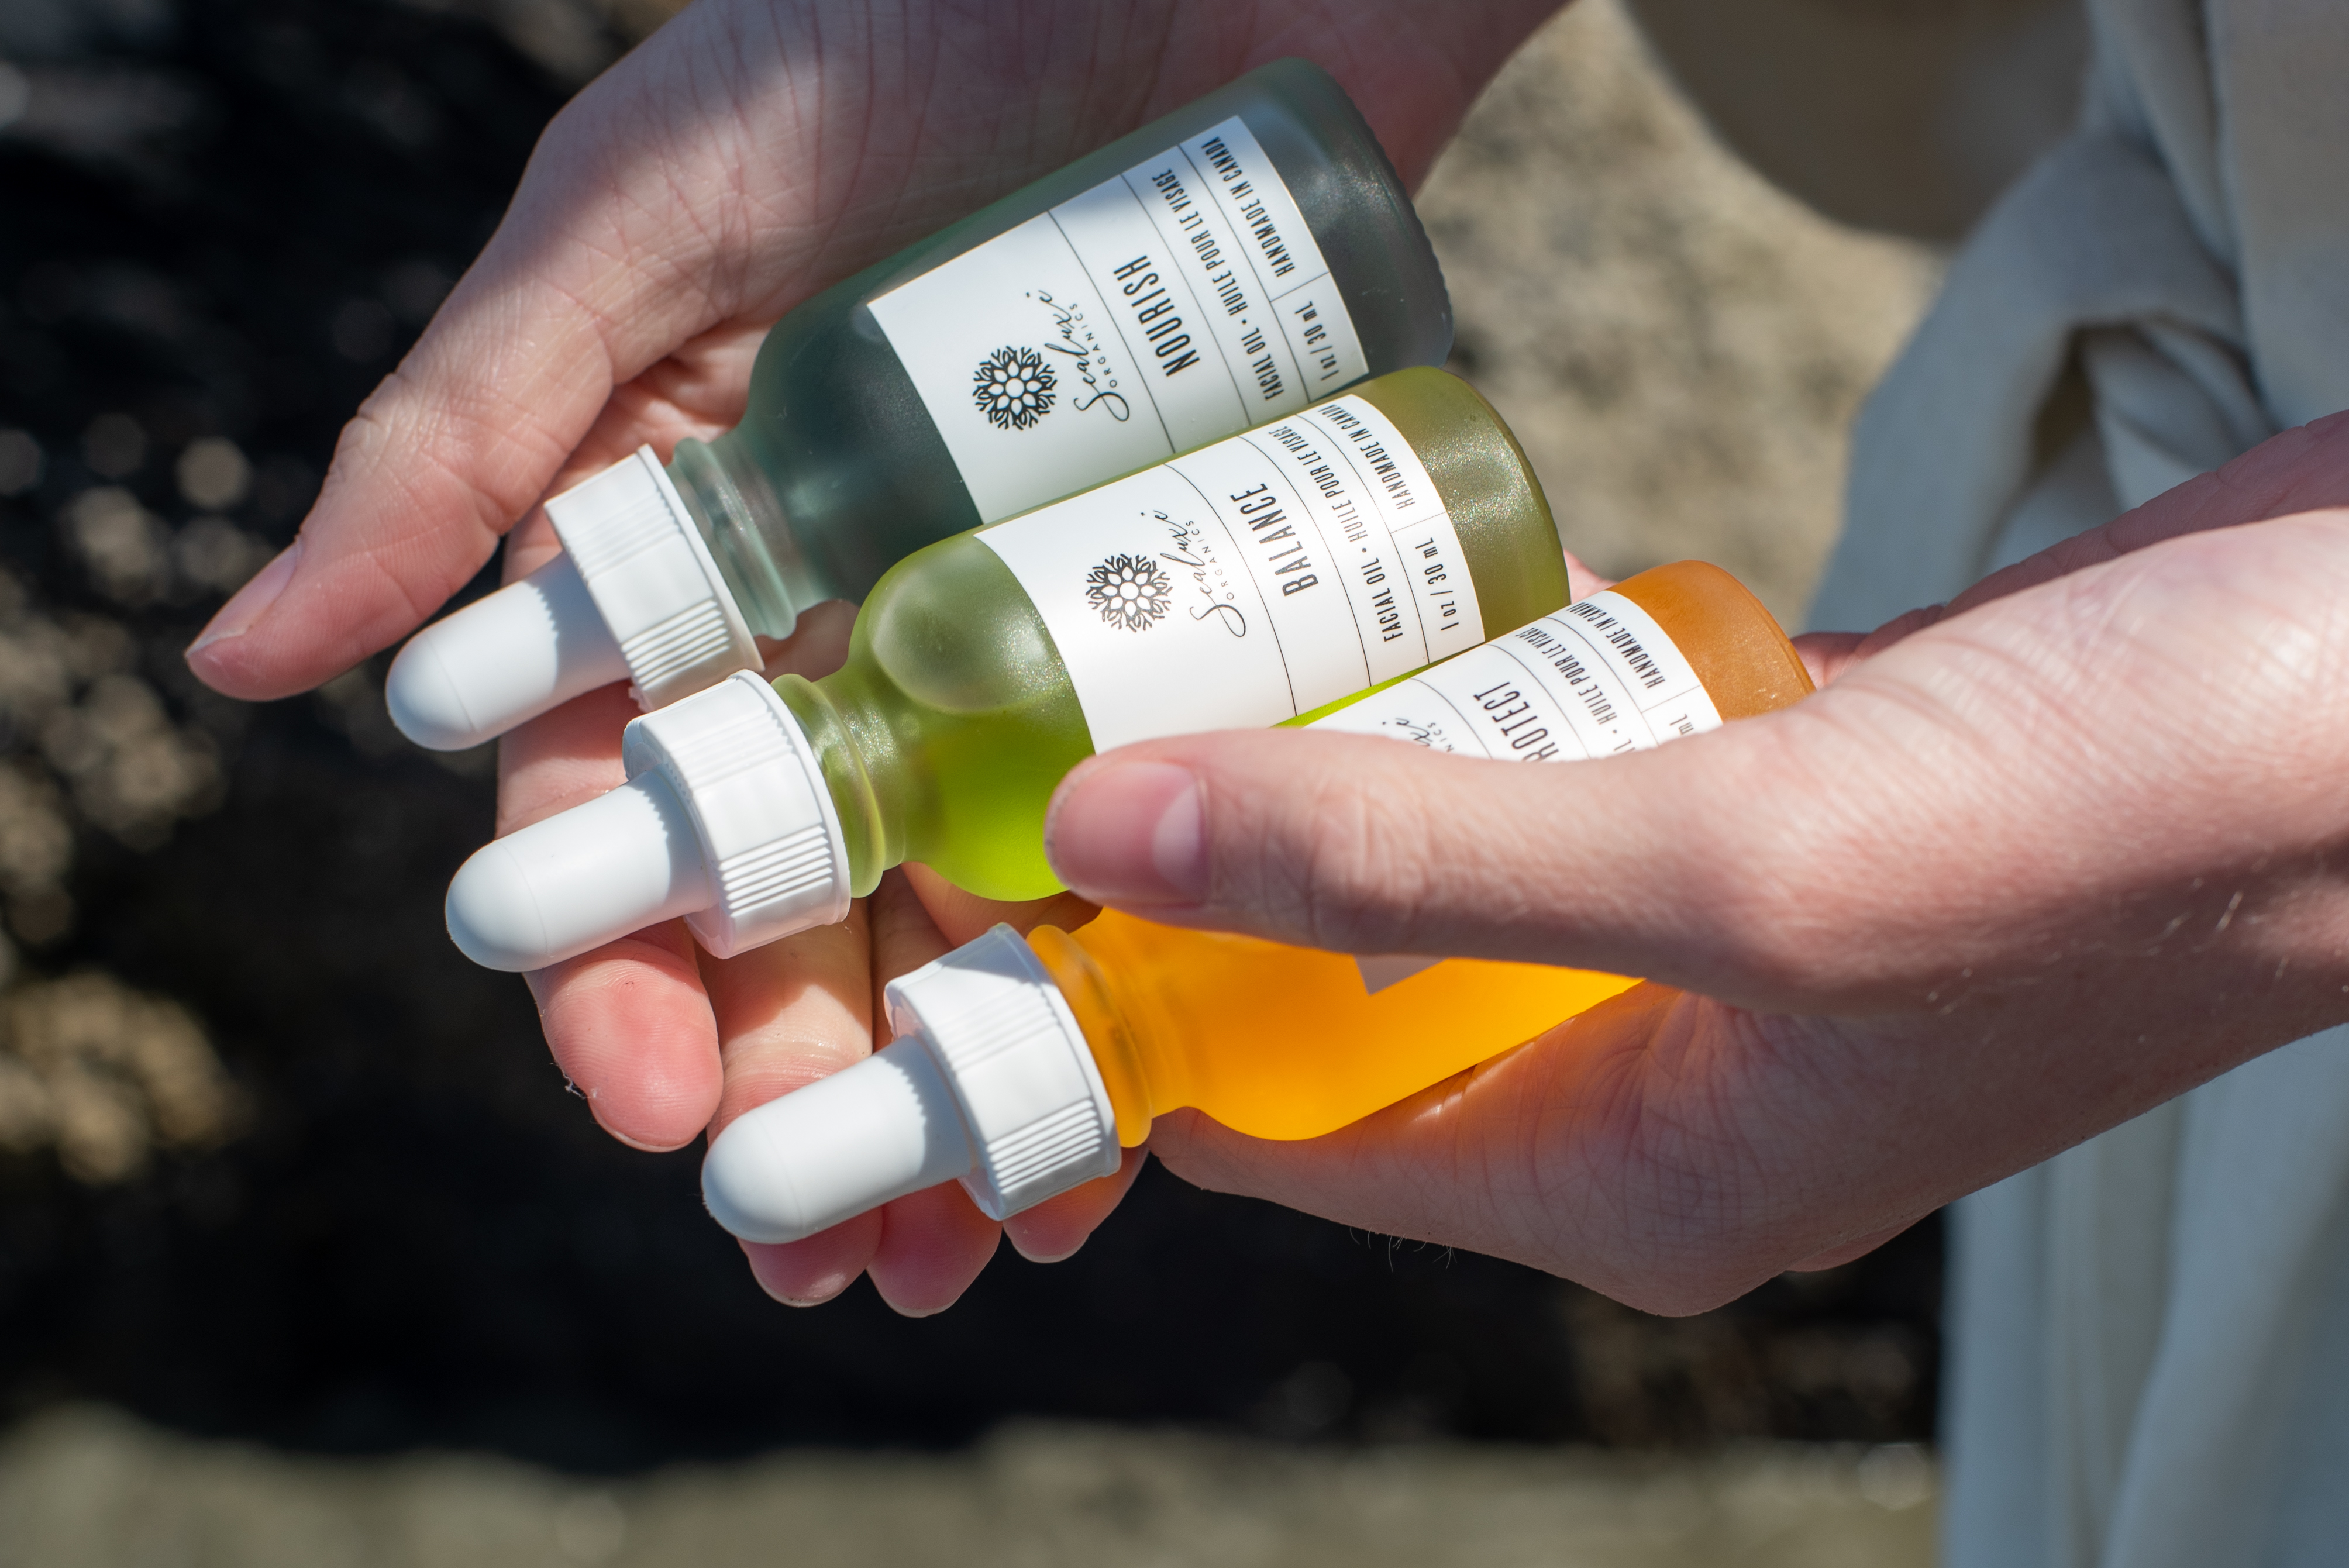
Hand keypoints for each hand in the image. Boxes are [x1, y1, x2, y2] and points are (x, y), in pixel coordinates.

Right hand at [181, 0, 1567, 1312]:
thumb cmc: (892, 29)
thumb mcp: (641, 217)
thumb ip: (467, 435)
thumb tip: (259, 661)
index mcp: (673, 533)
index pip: (624, 792)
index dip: (625, 959)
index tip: (657, 1103)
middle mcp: (830, 596)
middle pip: (804, 881)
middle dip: (810, 1063)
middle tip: (836, 1240)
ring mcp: (1006, 610)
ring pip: (972, 882)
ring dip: (976, 1067)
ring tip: (994, 1227)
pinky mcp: (1165, 597)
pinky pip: (1144, 805)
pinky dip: (1140, 946)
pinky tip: (1149, 1090)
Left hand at [1043, 412, 2348, 1313]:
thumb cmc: (2107, 832)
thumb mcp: (1727, 864)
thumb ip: (1408, 854)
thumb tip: (1116, 835)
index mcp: (1628, 1178)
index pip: (1289, 1142)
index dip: (1140, 1032)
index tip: (1012, 899)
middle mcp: (1661, 1089)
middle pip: (1359, 1003)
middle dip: (1233, 885)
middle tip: (1101, 721)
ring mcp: (1720, 949)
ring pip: (1458, 876)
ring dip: (1359, 775)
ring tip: (1224, 650)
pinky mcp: (1776, 813)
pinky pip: (1566, 781)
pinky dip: (1492, 713)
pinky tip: (1428, 620)